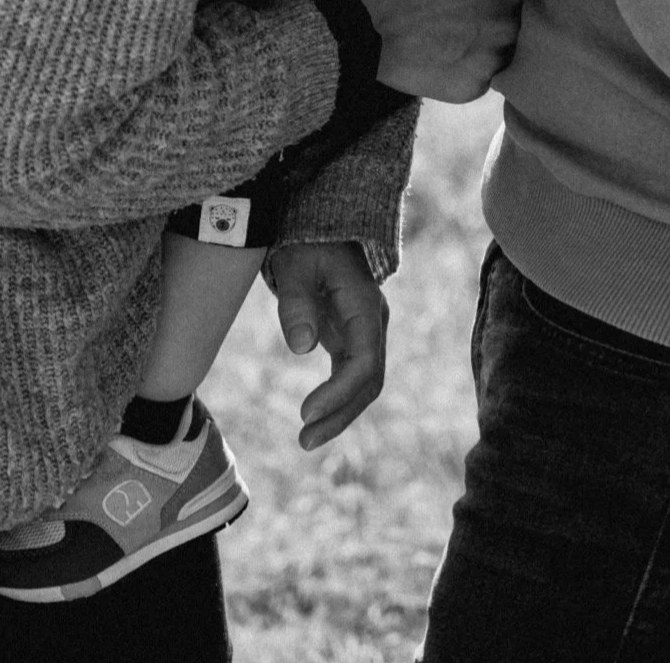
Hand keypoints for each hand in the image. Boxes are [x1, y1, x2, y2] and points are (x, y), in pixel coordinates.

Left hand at [265, 240, 386, 449]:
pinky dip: (337, 399)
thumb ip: (297, 303)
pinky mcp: (353, 337)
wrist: (322, 228)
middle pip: (369, 381)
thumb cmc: (307, 244)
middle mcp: (373, 322)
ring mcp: (366, 331)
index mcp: (365, 305)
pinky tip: (314, 418)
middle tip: (304, 440)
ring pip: (364, 383)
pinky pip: (352, 375)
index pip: (363, 361)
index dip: (339, 392)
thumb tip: (302, 347)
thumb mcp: (296, 267)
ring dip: (340, 413)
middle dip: (340, 414)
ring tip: (306, 440)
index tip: (306, 413)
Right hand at [345, 0, 523, 102]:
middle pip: (514, 19)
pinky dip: (466, 69)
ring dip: (484, 43)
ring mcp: (491, 59)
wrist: (359, 31)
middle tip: (468, 12)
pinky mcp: (474, 87)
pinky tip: (444, 58)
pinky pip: (480, 76)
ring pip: (499, 49)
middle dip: (496, 14)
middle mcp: (506, 23)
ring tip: (455, 37)